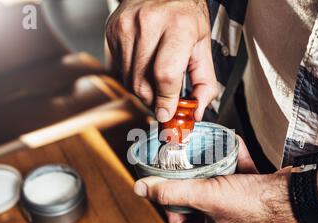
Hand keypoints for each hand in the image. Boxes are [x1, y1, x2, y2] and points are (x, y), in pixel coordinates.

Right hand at [106, 0, 217, 121]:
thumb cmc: (184, 14)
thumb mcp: (203, 44)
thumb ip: (205, 82)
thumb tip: (196, 111)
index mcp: (178, 26)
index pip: (165, 75)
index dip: (166, 101)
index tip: (167, 113)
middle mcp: (148, 24)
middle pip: (143, 83)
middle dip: (154, 101)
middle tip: (164, 101)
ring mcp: (126, 27)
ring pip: (128, 80)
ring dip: (142, 90)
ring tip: (155, 79)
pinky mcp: (112, 31)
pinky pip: (119, 69)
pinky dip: (132, 76)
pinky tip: (143, 64)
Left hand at [133, 137, 299, 222]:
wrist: (295, 194)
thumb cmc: (255, 204)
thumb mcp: (205, 196)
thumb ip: (172, 191)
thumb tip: (143, 189)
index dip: (169, 208)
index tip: (167, 188)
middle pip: (196, 207)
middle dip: (191, 184)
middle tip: (185, 168)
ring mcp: (238, 213)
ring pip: (215, 191)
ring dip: (211, 171)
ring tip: (205, 155)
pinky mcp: (250, 198)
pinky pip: (234, 181)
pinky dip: (232, 164)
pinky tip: (231, 147)